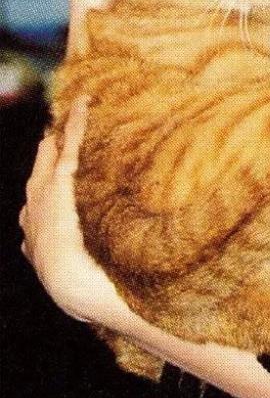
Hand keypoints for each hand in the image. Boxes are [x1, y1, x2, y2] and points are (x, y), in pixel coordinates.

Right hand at [19, 98, 128, 329]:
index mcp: (34, 238)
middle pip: (38, 176)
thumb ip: (84, 270)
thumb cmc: (88, 295)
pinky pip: (70, 143)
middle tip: (54, 139)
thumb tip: (107, 279)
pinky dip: (76, 121)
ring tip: (69, 118)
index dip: (45, 189)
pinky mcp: (62, 181)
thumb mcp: (81, 285)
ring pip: (52, 156)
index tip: (56, 178)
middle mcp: (33, 214)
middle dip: (45, 158)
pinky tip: (85, 103)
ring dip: (61, 137)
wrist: (79, 290)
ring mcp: (44, 196)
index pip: (37, 206)